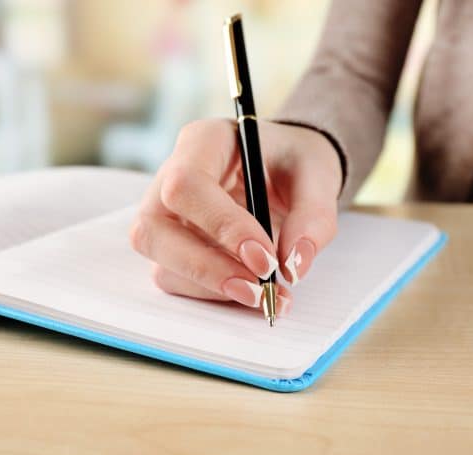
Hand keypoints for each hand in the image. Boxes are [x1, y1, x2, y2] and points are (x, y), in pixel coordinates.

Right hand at [131, 119, 341, 313]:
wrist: (289, 170)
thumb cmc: (295, 162)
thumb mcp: (318, 174)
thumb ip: (313, 216)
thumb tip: (294, 265)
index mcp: (204, 141)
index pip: (186, 184)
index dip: (221, 226)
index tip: (265, 258)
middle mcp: (171, 176)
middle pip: (154, 228)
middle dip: (207, 268)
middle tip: (259, 290)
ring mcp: (166, 215)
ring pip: (161, 262)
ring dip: (212, 287)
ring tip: (267, 296)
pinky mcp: (173, 246)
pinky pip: (176, 279)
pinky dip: (213, 294)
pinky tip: (251, 292)